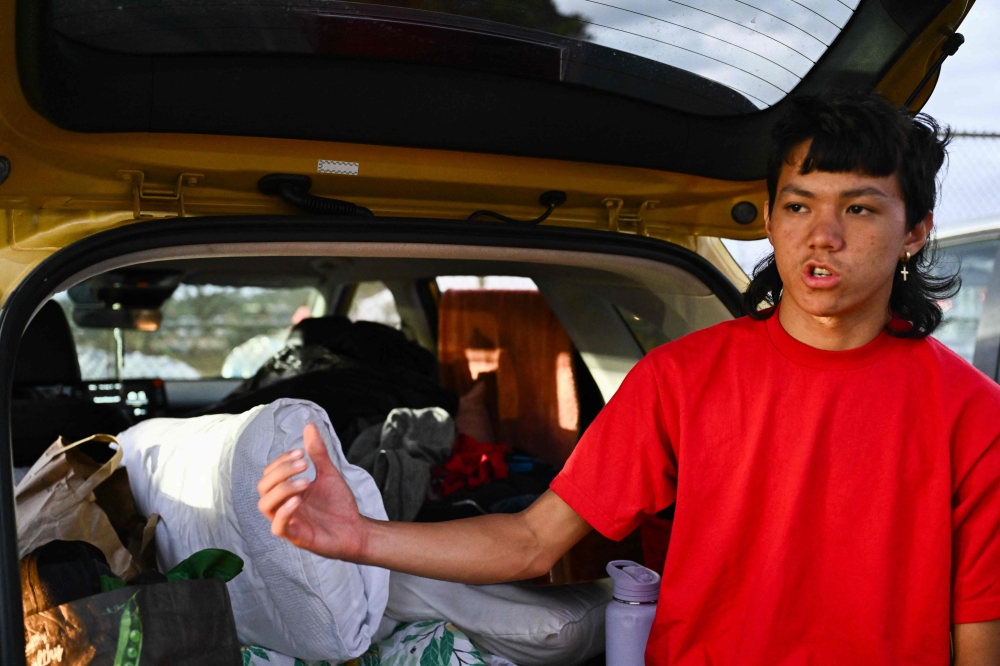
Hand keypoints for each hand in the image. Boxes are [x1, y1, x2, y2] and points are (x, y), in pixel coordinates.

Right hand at [257, 423, 366, 560]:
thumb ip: (318, 453)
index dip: (281, 461)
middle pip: (263, 487)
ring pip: (265, 505)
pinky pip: (278, 527)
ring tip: (305, 482)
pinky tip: (299, 501)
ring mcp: (288, 522)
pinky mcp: (296, 537)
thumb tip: (309, 426)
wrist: (357, 529)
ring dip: (282, 489)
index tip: (301, 453)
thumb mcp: (329, 474)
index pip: (269, 474)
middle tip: (304, 464)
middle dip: (281, 471)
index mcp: (287, 491)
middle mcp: (283, 505)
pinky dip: (284, 512)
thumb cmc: (339, 504)